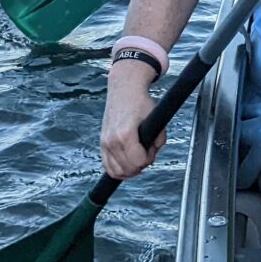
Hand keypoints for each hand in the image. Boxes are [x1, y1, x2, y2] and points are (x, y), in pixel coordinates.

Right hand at [99, 61, 162, 179]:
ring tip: (137, 159)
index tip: (151, 150)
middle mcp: (112, 140)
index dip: (149, 159)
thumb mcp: (157, 119)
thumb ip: (158, 141)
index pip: (139, 162)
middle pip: (128, 169)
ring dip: (130, 170)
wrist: (124, 90)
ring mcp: (105, 143)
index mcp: (126, 134)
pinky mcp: (102, 143)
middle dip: (141, 165)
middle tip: (146, 154)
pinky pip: (108, 166)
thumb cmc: (140, 102)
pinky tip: (127, 162)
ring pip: (116, 171)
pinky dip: (118, 169)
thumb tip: (152, 155)